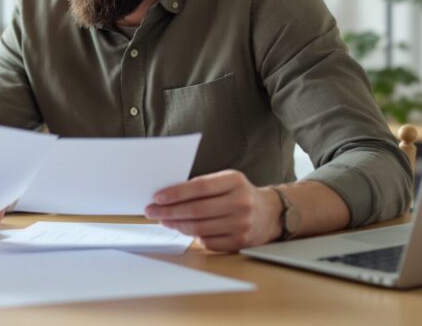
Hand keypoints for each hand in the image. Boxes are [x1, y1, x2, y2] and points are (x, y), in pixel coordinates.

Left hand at [145, 170, 282, 251]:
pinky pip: (208, 241)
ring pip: (199, 228)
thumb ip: (202, 185)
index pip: (200, 187)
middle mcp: (240, 203)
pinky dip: (193, 236)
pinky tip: (183, 229)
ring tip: (164, 220)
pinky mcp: (240, 241)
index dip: (176, 193)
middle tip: (151, 212)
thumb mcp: (226, 180)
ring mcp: (242, 224)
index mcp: (235, 181)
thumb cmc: (239, 193)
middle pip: (196, 210)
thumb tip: (167, 195)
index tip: (157, 197)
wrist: (270, 213)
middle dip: (169, 212)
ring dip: (177, 225)